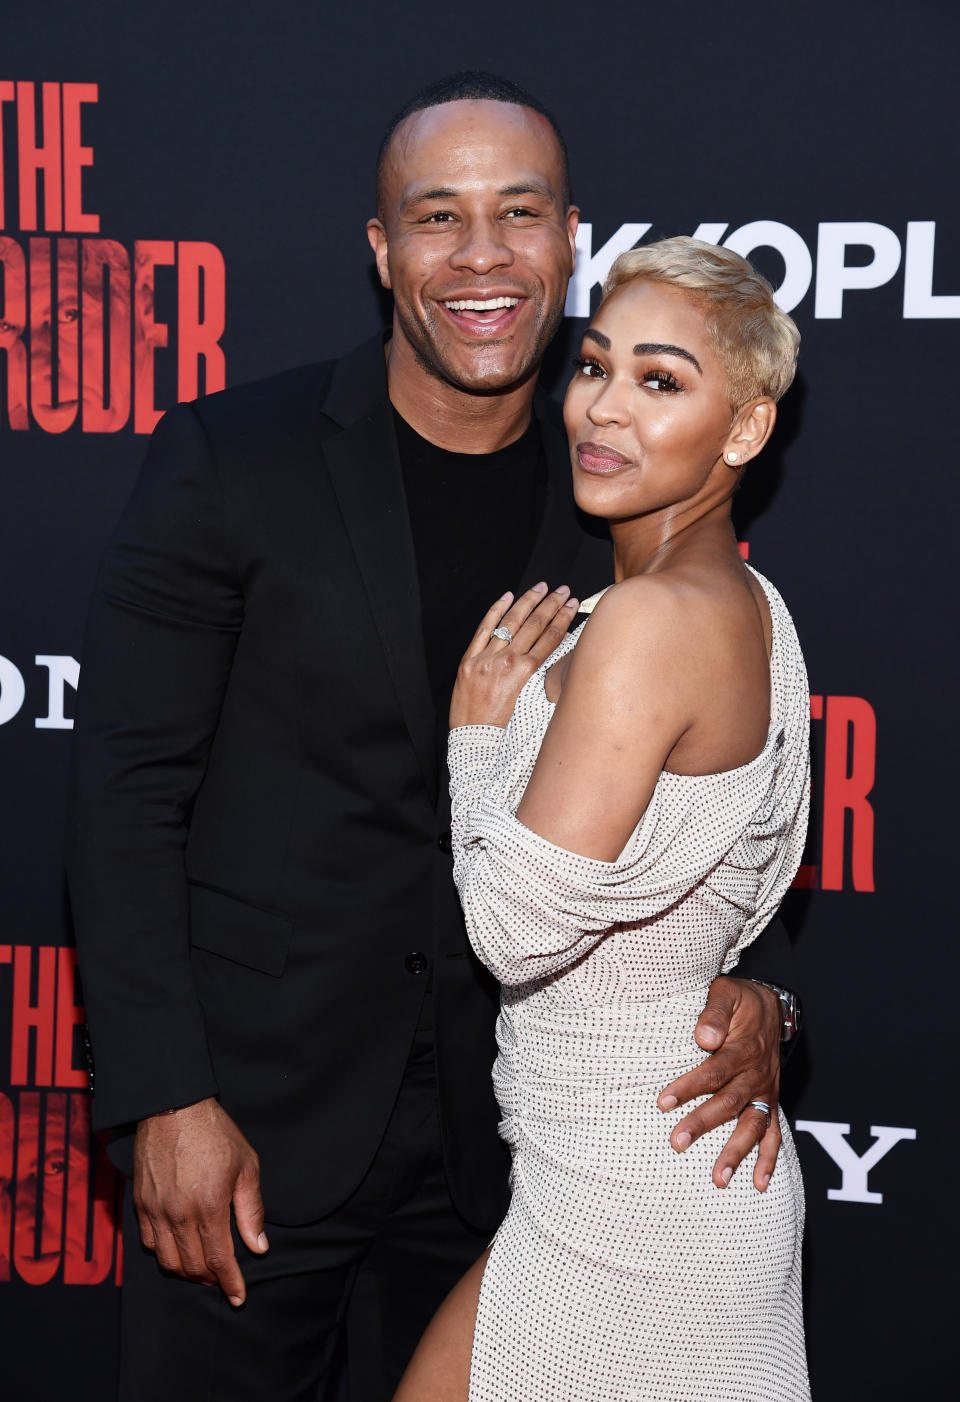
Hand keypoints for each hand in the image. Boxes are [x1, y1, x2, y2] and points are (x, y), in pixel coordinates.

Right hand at [132, 1096, 266, 1304]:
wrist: (173, 1107)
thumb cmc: (215, 1133)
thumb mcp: (246, 1166)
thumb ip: (251, 1211)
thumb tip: (258, 1247)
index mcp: (209, 1206)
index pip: (219, 1260)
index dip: (230, 1283)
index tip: (238, 1298)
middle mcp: (178, 1215)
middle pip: (193, 1267)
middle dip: (210, 1280)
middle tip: (223, 1280)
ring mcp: (156, 1211)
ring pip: (168, 1262)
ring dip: (187, 1272)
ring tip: (202, 1269)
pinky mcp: (140, 1204)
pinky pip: (149, 1244)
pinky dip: (165, 1255)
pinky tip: (179, 1249)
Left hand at [450, 582, 578, 728]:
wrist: (474, 738)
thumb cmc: (503, 727)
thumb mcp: (529, 702)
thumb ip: (540, 676)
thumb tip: (554, 655)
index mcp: (525, 674)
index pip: (550, 637)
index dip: (563, 618)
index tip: (572, 604)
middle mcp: (507, 662)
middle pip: (534, 625)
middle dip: (551, 604)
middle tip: (562, 590)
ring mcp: (487, 658)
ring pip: (511, 621)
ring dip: (528, 601)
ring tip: (540, 588)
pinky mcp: (469, 659)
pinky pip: (483, 628)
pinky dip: (495, 611)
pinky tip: (506, 597)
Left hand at [657, 977, 781, 1190]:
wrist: (773, 1005)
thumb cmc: (741, 1000)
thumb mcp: (727, 993)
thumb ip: (714, 1013)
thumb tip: (704, 1037)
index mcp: (743, 1048)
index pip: (714, 1071)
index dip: (689, 1087)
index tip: (663, 1102)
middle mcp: (756, 1073)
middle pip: (729, 1102)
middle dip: (703, 1124)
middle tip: (677, 1143)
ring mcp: (765, 1090)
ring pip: (752, 1125)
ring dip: (736, 1153)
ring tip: (718, 1179)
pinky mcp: (770, 1101)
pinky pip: (773, 1133)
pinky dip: (768, 1159)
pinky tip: (758, 1184)